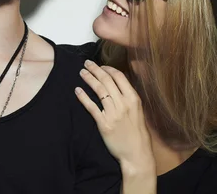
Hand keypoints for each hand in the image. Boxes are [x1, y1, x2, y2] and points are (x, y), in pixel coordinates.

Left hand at [75, 60, 155, 180]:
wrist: (136, 153)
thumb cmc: (138, 133)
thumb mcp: (138, 111)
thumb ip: (128, 97)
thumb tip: (117, 84)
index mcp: (133, 99)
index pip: (119, 77)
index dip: (108, 69)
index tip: (101, 66)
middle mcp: (123, 104)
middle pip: (106, 80)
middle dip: (95, 69)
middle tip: (87, 63)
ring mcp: (113, 114)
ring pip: (99, 90)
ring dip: (89, 79)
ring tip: (82, 72)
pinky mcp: (104, 124)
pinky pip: (91, 107)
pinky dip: (83, 97)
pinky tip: (77, 90)